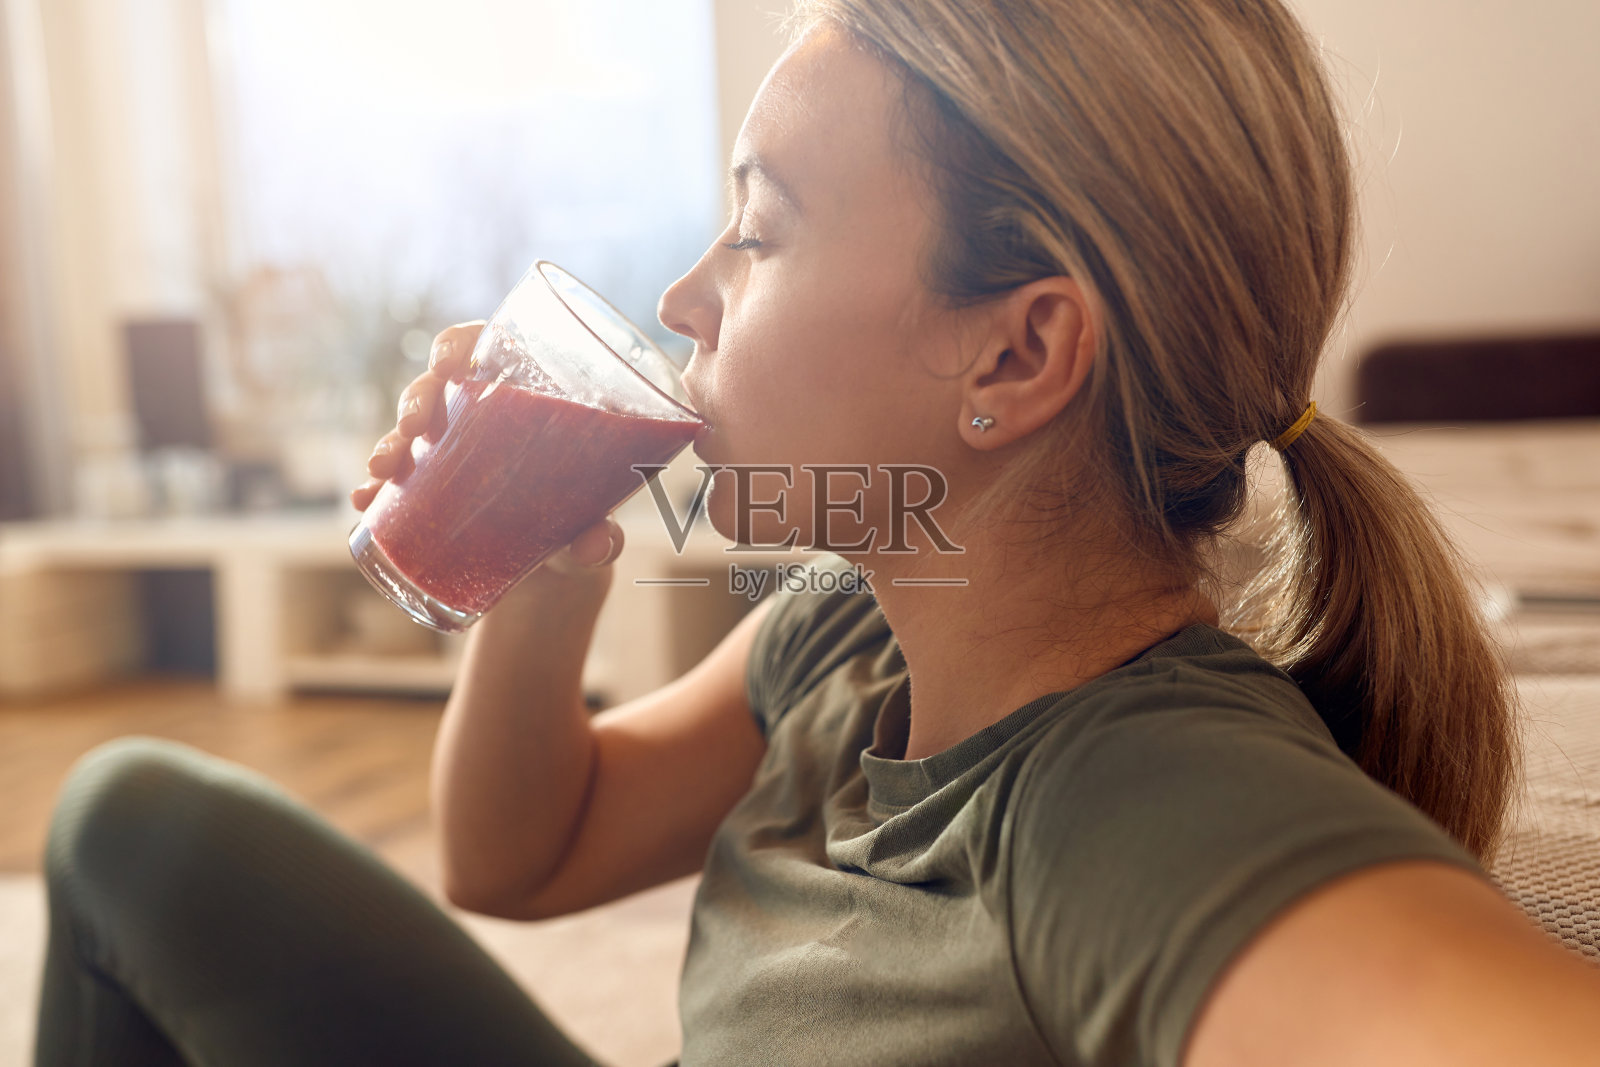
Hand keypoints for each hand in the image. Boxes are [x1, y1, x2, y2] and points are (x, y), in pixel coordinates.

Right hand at [349, 321, 623, 574]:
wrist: (557, 568)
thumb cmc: (582, 519)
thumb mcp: (593, 521)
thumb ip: (602, 533)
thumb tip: (597, 544)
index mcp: (527, 396)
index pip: (486, 346)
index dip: (459, 344)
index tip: (447, 363)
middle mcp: (483, 415)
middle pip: (440, 384)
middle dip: (417, 399)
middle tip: (413, 427)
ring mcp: (451, 450)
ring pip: (411, 429)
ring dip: (390, 442)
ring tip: (383, 470)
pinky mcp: (430, 489)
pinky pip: (395, 481)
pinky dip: (376, 491)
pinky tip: (364, 503)